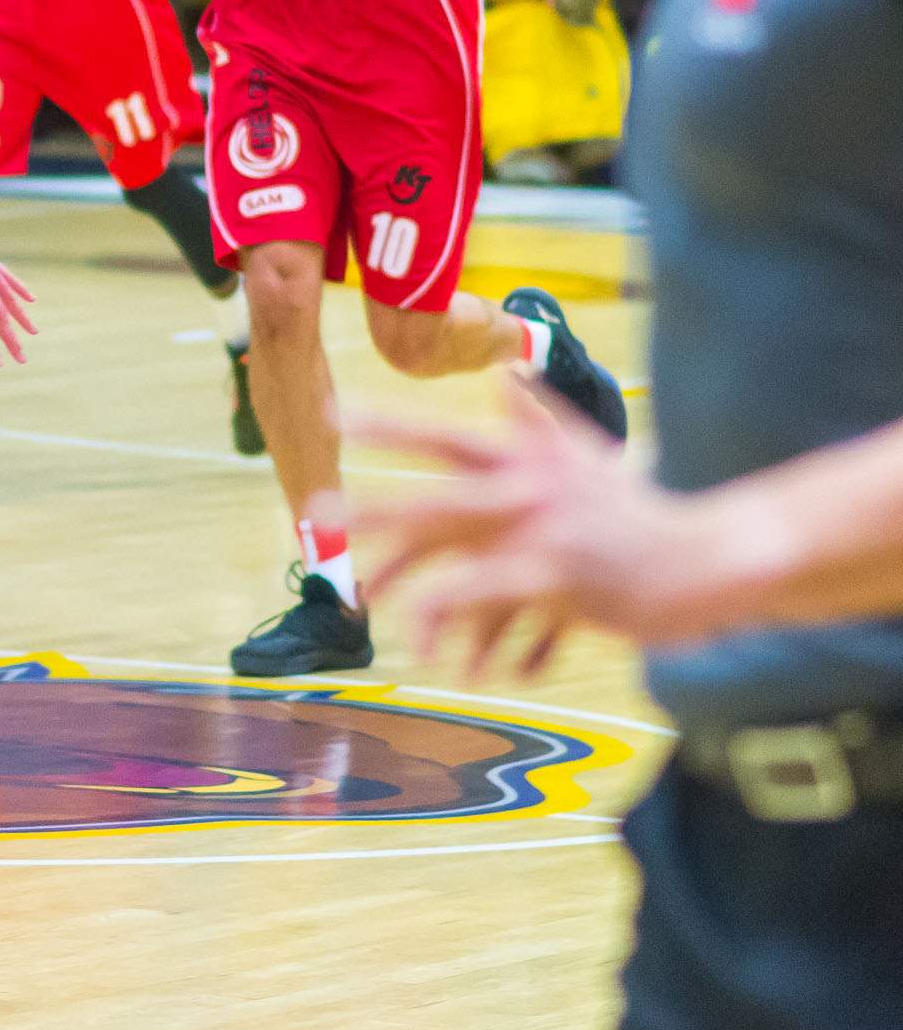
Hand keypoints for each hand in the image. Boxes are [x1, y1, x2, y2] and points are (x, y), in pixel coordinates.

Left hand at [353, 374, 723, 678]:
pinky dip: (474, 636)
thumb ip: (539, 417)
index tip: (334, 416)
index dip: (390, 427)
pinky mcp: (565, 580)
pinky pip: (498, 609)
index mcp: (528, 459)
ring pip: (459, 567)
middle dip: (374, 510)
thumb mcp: (588, 453)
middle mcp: (529, 490)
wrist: (712, 551)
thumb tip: (505, 372)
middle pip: (435, 501)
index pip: (446, 438)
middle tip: (317, 515)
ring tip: (377, 614)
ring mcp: (545, 535)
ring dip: (414, 596)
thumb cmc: (641, 509)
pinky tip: (454, 657)